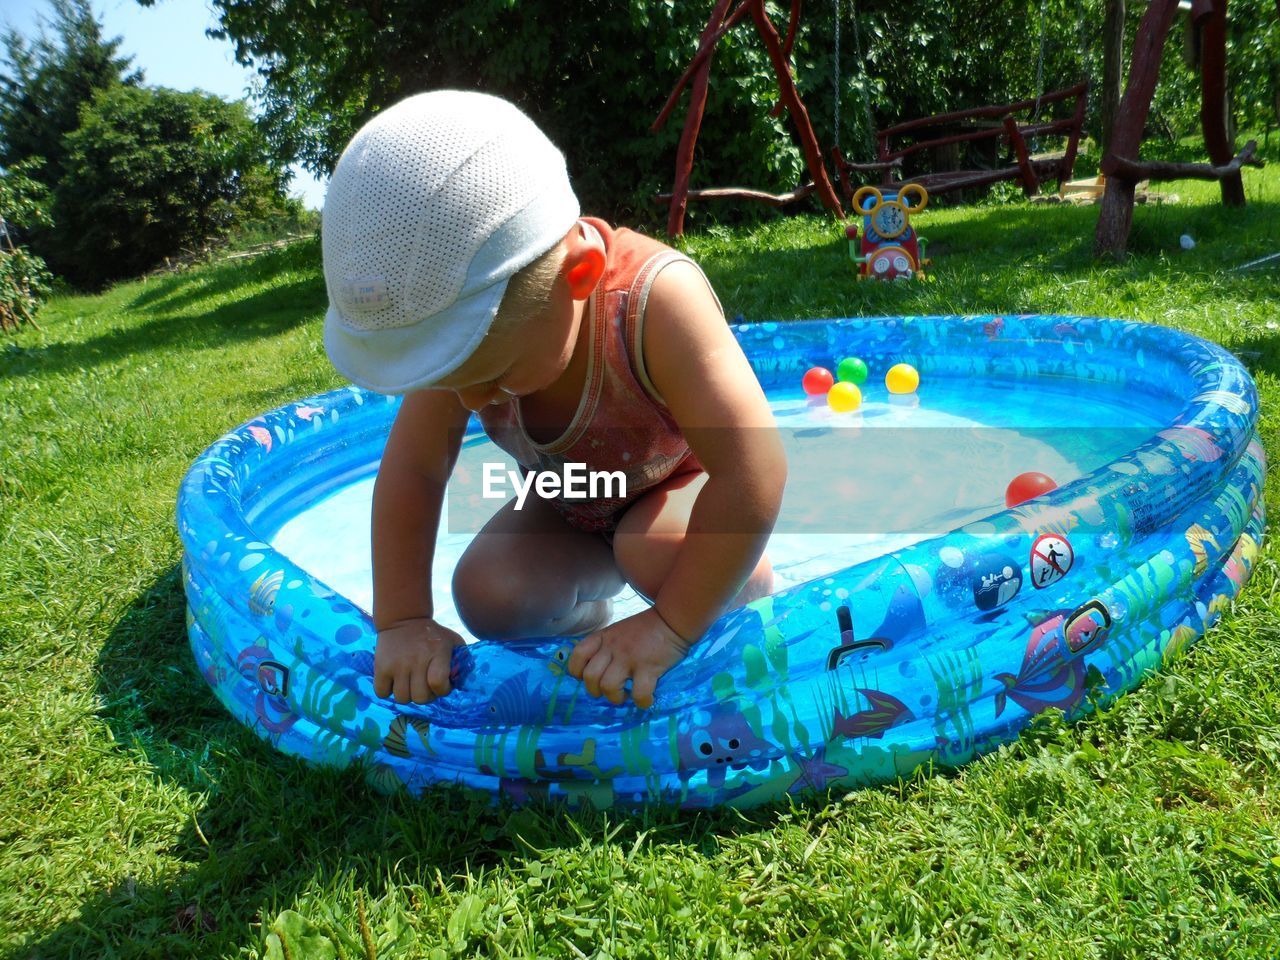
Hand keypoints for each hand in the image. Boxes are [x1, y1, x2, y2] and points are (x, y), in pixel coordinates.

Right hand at [374, 617, 464, 704]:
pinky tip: (395, 681)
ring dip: (407, 695)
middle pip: (420, 698)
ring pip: (402, 699)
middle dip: (425, 696)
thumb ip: (463, 661)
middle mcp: (416, 660)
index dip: (442, 690)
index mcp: (437, 653)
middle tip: (424, 685)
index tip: (441, 684)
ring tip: (410, 683)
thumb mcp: (453, 641)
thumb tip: (462, 682)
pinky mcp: (380, 667)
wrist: (404, 618)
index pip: (439, 684)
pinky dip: (387, 691)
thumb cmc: (433, 635)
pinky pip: (382, 693)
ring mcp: (397, 664)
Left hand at [567, 608, 690, 709]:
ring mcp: (629, 657)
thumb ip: (605, 646)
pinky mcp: (648, 667)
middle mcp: (612, 647)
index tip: (588, 678)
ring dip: (615, 698)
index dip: (577, 671)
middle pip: (590, 676)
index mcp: (603, 637)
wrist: (672, 619)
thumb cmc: (646, 628)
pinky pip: (639, 693)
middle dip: (595, 691)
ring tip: (625, 696)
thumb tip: (597, 670)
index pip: (577, 655)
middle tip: (608, 691)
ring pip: (609, 687)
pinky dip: (642, 701)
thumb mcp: (617, 631)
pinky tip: (646, 699)